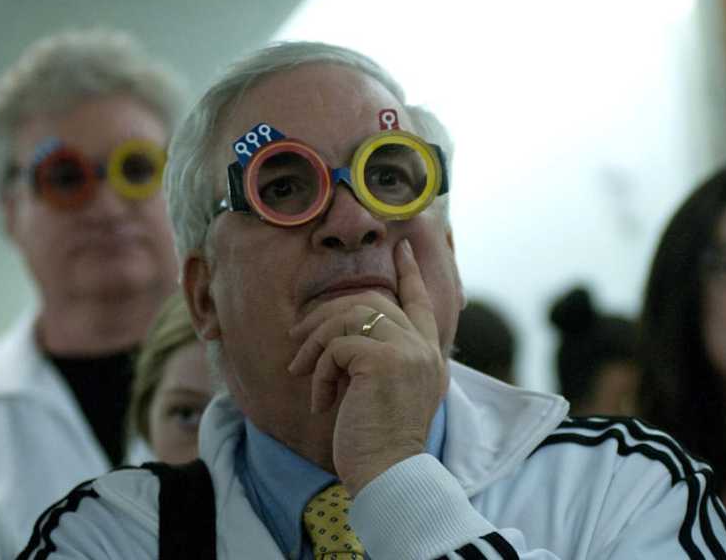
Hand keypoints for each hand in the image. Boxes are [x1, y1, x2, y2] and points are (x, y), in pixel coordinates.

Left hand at [286, 239, 447, 493]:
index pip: (420, 302)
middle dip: (326, 314)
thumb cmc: (378, 444)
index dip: (410, 274)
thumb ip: (380, 359)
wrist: (388, 476)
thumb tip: (342, 336)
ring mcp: (407, 350)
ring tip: (300, 371)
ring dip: (315, 344)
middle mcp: (423, 348)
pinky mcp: (384, 360)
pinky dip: (319, 372)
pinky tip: (319, 400)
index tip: (404, 249)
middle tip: (297, 336)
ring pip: (349, 316)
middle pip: (371, 302)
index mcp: (429, 356)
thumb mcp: (386, 393)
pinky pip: (337, 347)